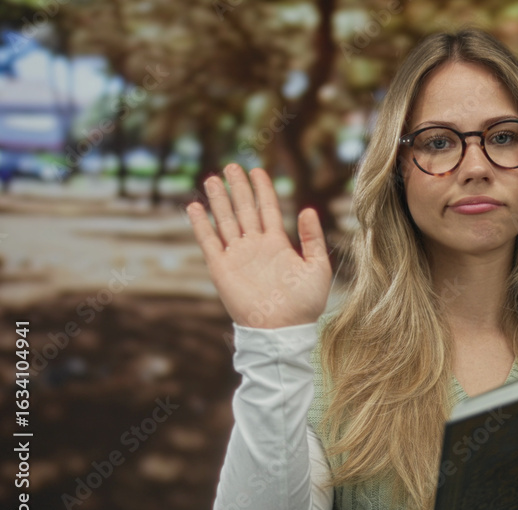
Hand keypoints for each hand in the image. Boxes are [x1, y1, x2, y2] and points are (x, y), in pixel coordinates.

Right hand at [186, 164, 332, 328]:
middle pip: (244, 210)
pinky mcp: (222, 269)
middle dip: (238, 188)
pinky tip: (195, 206)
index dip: (262, 189)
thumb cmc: (305, 303)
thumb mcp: (317, 266)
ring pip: (225, 221)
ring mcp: (237, 256)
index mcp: (278, 244)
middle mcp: (255, 247)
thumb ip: (312, 238)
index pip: (268, 209)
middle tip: (231, 167)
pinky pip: (208, 242)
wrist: (283, 329)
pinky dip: (200, 224)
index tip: (257, 170)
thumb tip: (308, 208)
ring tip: (213, 178)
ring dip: (219, 200)